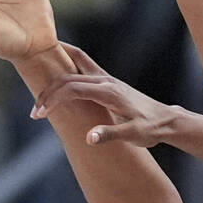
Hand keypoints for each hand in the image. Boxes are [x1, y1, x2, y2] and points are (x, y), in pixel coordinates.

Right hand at [31, 43, 178, 145]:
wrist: (167, 121)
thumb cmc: (151, 128)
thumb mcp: (133, 135)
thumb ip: (111, 135)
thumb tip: (89, 138)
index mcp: (109, 91)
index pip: (72, 88)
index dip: (53, 99)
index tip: (39, 115)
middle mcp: (106, 80)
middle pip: (68, 76)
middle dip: (48, 91)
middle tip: (34, 112)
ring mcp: (107, 79)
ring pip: (75, 64)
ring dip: (55, 74)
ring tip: (37, 82)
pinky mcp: (108, 82)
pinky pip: (82, 68)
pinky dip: (66, 70)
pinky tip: (57, 78)